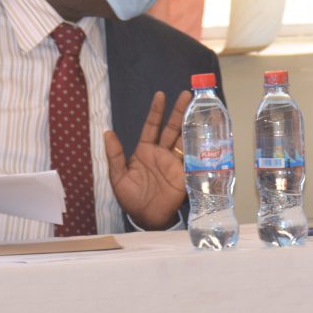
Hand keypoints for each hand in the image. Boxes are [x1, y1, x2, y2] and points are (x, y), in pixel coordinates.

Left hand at [105, 90, 191, 228]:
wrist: (146, 218)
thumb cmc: (131, 199)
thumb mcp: (118, 177)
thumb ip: (114, 155)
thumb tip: (107, 132)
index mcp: (145, 151)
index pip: (152, 126)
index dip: (156, 111)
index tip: (160, 95)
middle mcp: (161, 153)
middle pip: (171, 128)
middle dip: (178, 111)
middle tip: (186, 94)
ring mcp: (174, 162)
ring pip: (184, 138)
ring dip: (191, 124)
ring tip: (199, 108)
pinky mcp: (185, 173)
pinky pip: (192, 157)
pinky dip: (199, 146)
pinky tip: (205, 134)